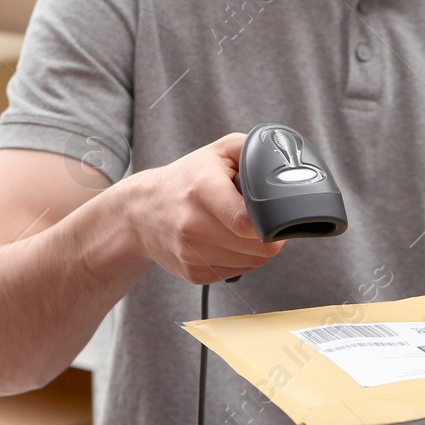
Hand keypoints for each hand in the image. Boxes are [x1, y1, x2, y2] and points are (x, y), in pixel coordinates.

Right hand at [122, 133, 284, 283]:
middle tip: (262, 220)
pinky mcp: (192, 273)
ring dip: (256, 248)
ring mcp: (190, 253)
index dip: (269, 223)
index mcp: (202, 190)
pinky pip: (237, 272)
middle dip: (269, 235)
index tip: (273, 217)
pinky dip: (240, 259)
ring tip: (241, 228)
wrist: (141, 211)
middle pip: (257, 247)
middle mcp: (192, 225)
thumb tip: (283, 166)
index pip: (246, 222)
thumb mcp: (218, 151)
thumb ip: (253, 151)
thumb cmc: (185, 179)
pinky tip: (227, 241)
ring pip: (252, 263)